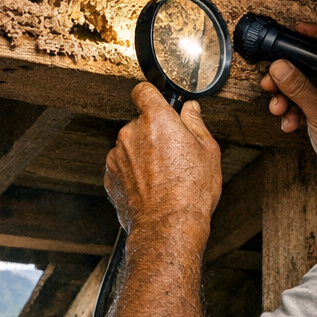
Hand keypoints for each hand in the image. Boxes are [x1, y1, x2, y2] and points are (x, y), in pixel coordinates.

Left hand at [104, 83, 222, 241]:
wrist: (168, 226)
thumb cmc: (190, 191)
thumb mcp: (207, 151)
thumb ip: (196, 124)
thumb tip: (191, 110)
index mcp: (156, 119)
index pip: (143, 91)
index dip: (152, 96)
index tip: (158, 105)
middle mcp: (131, 132)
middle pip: (140, 122)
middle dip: (153, 133)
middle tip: (173, 153)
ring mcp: (117, 155)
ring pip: (130, 146)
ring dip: (142, 154)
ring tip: (163, 176)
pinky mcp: (109, 176)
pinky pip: (122, 166)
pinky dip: (132, 173)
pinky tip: (150, 187)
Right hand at [260, 25, 316, 215]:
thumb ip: (298, 88)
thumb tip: (279, 67)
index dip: (309, 37)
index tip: (294, 32)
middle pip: (302, 68)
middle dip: (282, 77)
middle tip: (269, 84)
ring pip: (295, 88)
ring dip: (283, 99)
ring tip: (280, 111)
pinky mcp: (316, 110)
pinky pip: (296, 104)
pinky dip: (289, 113)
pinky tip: (289, 124)